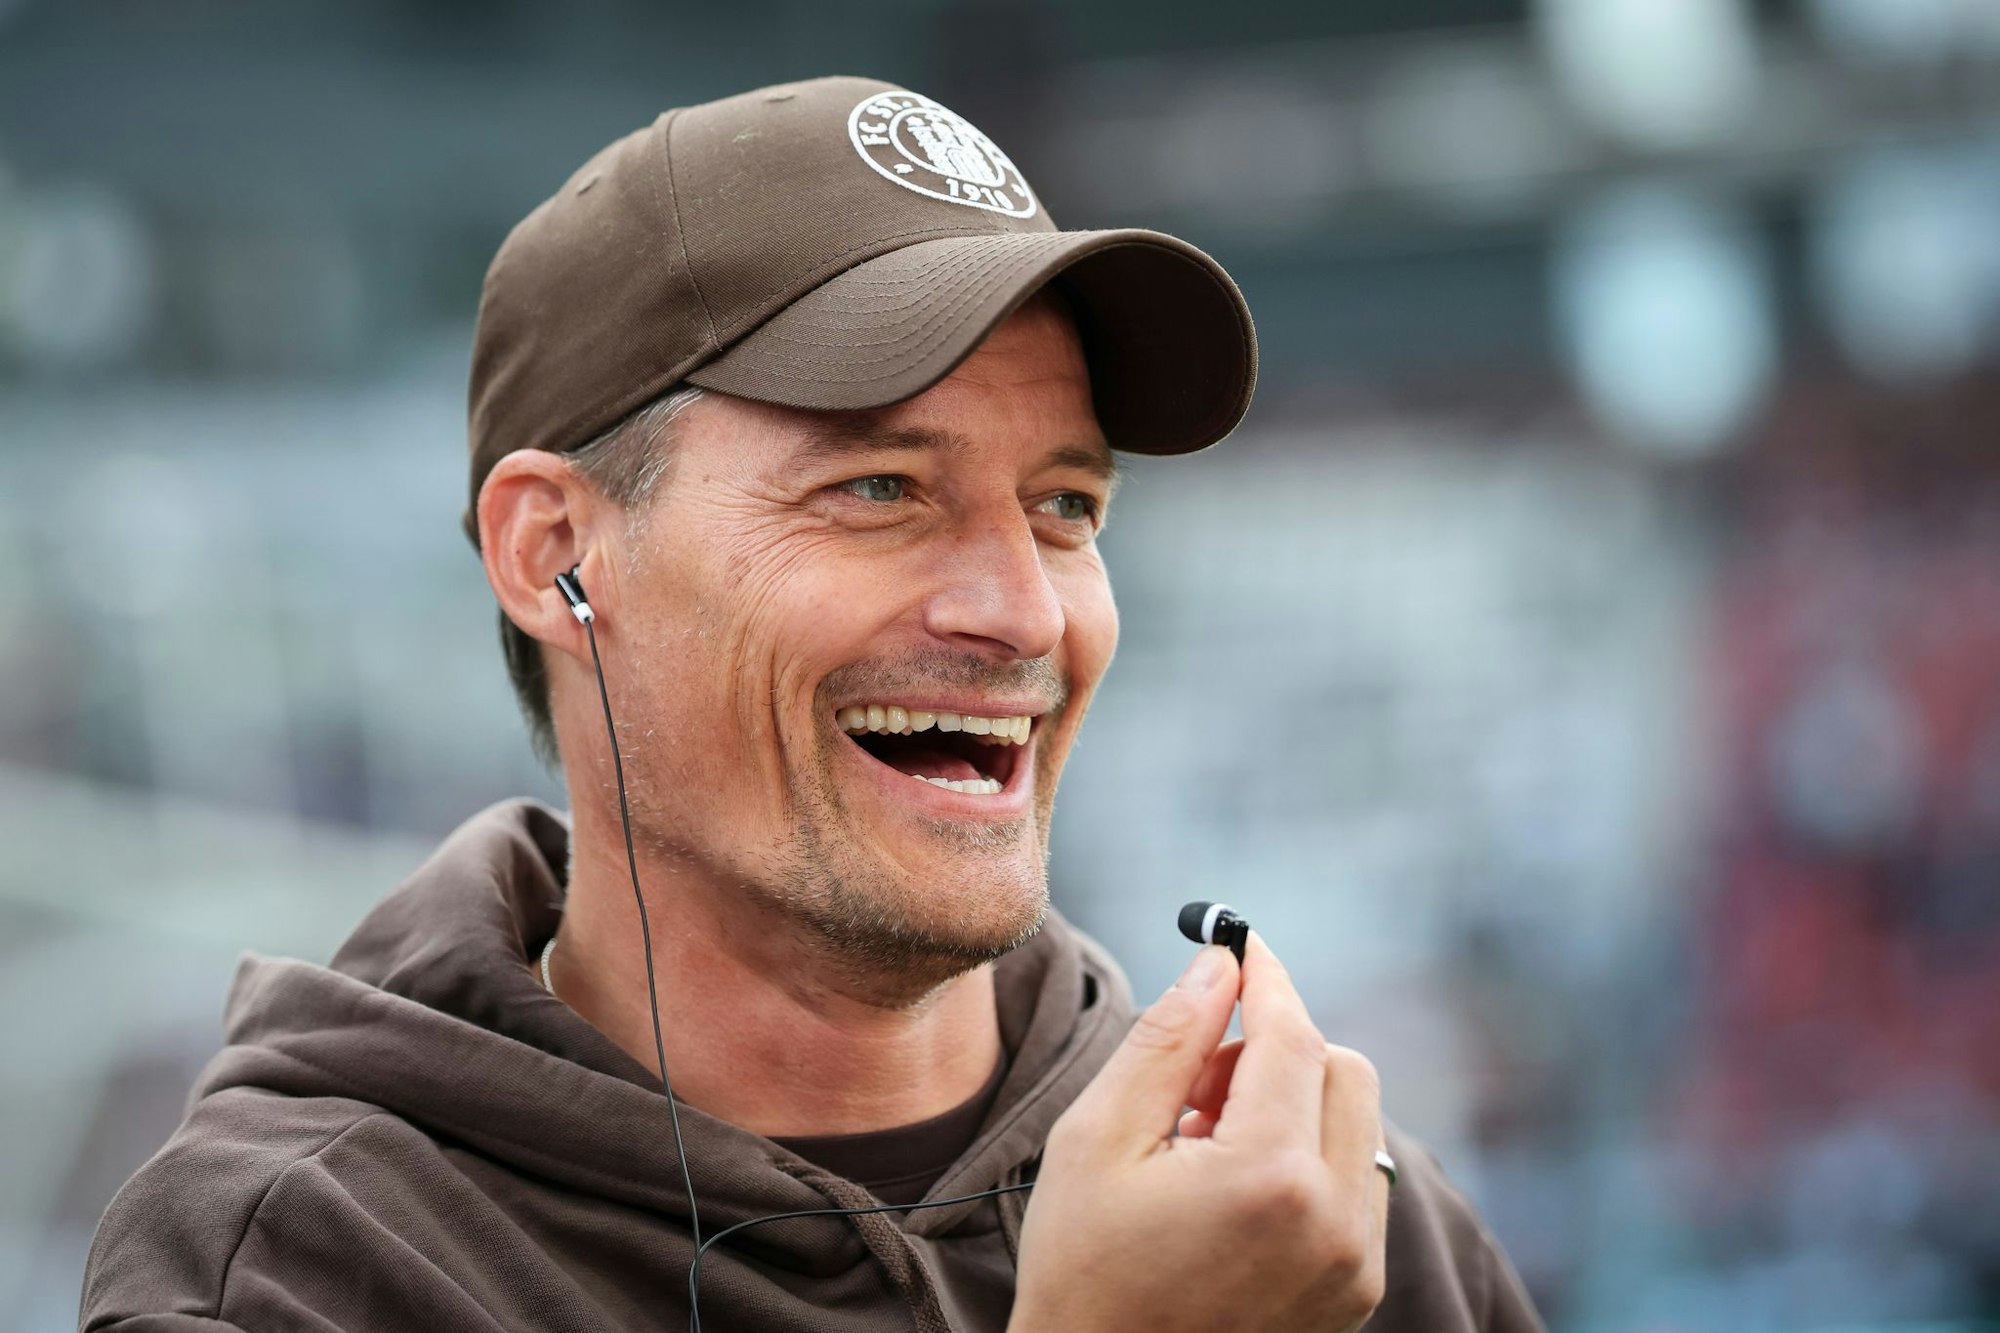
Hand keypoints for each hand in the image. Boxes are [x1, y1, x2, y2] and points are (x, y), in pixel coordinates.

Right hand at [1009, 934, 1387, 1332]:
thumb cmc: (1083, 1268)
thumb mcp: (1099, 1138)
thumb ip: (1168, 1038)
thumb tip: (1220, 962)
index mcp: (1269, 1178)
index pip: (1292, 1035)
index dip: (1265, 978)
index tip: (1238, 943)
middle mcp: (1334, 1222)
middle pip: (1341, 1069)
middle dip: (1274, 1050)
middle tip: (1195, 1086)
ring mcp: (1354, 1264)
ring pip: (1354, 1122)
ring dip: (1291, 1105)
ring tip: (1204, 1147)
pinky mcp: (1356, 1290)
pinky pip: (1355, 1181)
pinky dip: (1305, 1159)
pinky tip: (1232, 1190)